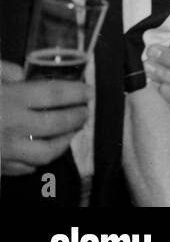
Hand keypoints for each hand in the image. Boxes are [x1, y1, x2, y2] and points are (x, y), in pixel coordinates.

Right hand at [0, 60, 90, 175]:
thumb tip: (22, 74)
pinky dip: (37, 162)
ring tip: (71, 133)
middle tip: (85, 111)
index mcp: (12, 100)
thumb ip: (3, 71)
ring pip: (46, 154)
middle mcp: (13, 127)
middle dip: (78, 117)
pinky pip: (23, 169)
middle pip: (58, 124)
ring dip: (63, 143)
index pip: (57, 94)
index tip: (88, 91)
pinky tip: (41, 153)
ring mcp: (4, 152)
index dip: (77, 92)